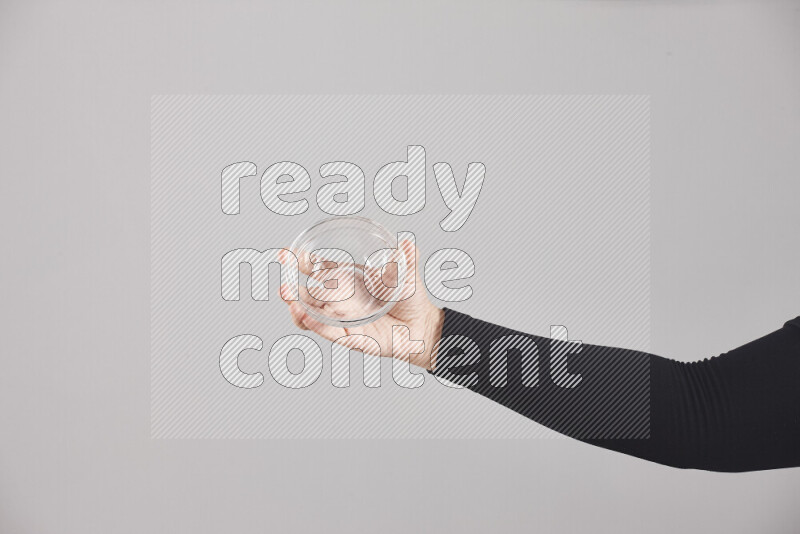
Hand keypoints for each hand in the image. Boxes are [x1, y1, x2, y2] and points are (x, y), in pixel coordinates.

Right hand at [280, 240, 443, 369]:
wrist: (422, 327)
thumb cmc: (410, 300)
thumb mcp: (407, 277)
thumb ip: (407, 260)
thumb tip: (407, 242)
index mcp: (348, 282)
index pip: (319, 271)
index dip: (302, 263)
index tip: (288, 255)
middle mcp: (340, 301)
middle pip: (308, 295)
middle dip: (291, 287)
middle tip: (283, 278)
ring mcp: (343, 320)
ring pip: (312, 316)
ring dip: (297, 308)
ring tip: (288, 299)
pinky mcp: (350, 338)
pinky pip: (328, 332)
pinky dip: (315, 324)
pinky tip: (304, 315)